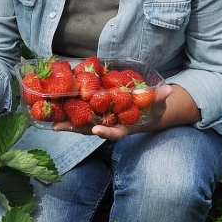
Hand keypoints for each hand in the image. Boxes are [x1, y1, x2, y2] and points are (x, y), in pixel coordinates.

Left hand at [50, 84, 174, 140]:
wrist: (145, 110)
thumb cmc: (151, 108)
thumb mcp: (158, 104)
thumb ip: (160, 98)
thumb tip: (168, 89)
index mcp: (125, 126)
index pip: (115, 133)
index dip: (106, 133)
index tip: (96, 130)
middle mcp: (111, 126)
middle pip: (92, 130)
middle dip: (76, 129)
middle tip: (60, 126)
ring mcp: (102, 120)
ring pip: (83, 124)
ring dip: (68, 123)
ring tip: (52, 121)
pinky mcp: (96, 113)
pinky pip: (81, 114)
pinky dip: (70, 112)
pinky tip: (56, 109)